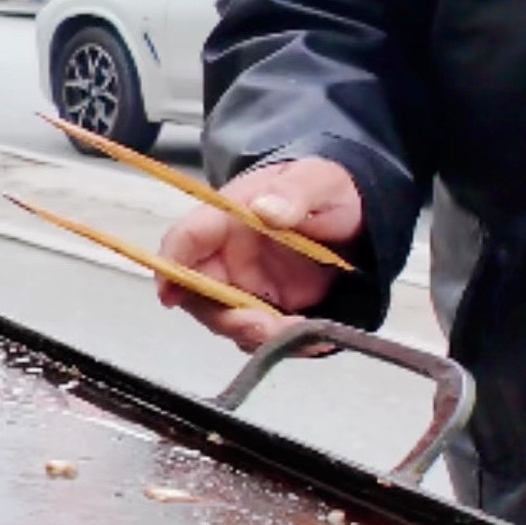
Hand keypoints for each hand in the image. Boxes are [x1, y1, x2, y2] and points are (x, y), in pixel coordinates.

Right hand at [157, 158, 361, 350]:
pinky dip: (283, 344)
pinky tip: (315, 338)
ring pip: (230, 320)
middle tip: (266, 327)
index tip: (169, 297)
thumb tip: (264, 209)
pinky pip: (262, 334)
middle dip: (227, 319)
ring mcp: (248, 285)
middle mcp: (228, 256)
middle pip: (200, 294)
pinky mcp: (271, 306)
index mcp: (228, 218)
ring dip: (260, 337)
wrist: (356, 212)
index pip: (186, 240)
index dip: (171, 267)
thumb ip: (294, 193)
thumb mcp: (319, 181)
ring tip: (305, 334)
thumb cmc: (328, 189)